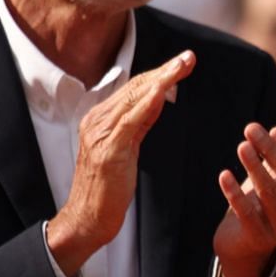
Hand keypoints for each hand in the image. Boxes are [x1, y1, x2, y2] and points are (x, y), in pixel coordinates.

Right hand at [47, 52, 196, 276]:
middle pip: (135, 88)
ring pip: (134, 98)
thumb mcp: (126, 149)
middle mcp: (96, 121)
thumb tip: (158, 99)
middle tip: (189, 57)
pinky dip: (147, 102)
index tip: (182, 63)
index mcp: (99, 120)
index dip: (158, 74)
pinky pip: (130, 120)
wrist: (87, 219)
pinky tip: (163, 91)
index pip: (132, 89)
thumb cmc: (107, 189)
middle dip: (164, 71)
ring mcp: (99, 134)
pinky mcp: (108, 150)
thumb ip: (139, 123)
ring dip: (161, 79)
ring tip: (183, 66)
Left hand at [213, 116, 275, 276]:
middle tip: (250, 129)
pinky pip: (247, 212)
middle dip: (271, 149)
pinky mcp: (259, 239)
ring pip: (270, 192)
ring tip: (241, 146)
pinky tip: (223, 174)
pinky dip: (234, 192)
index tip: (273, 129)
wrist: (243, 243)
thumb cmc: (263, 200)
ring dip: (254, 166)